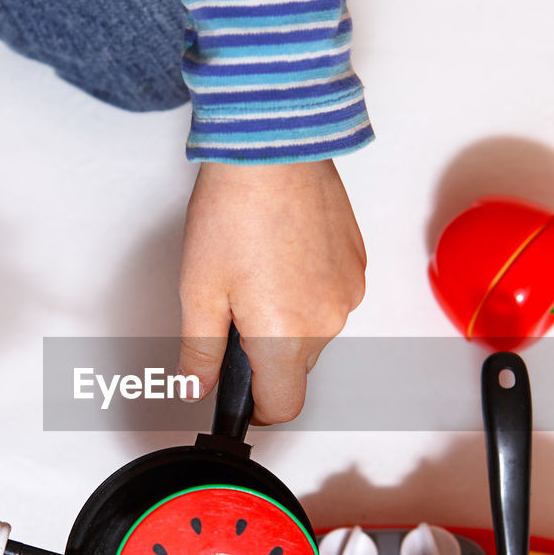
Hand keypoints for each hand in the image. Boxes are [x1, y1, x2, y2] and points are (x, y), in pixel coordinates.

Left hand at [178, 160, 365, 423]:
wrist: (273, 146)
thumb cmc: (233, 209)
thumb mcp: (199, 290)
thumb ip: (200, 351)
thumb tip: (196, 387)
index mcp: (285, 336)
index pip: (282, 407)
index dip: (255, 408)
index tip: (237, 394)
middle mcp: (328, 321)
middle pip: (296, 367)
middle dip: (265, 352)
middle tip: (233, 306)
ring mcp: (348, 291)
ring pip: (314, 331)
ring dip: (287, 317)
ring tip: (257, 268)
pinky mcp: (357, 264)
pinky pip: (330, 298)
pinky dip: (307, 290)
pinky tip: (281, 252)